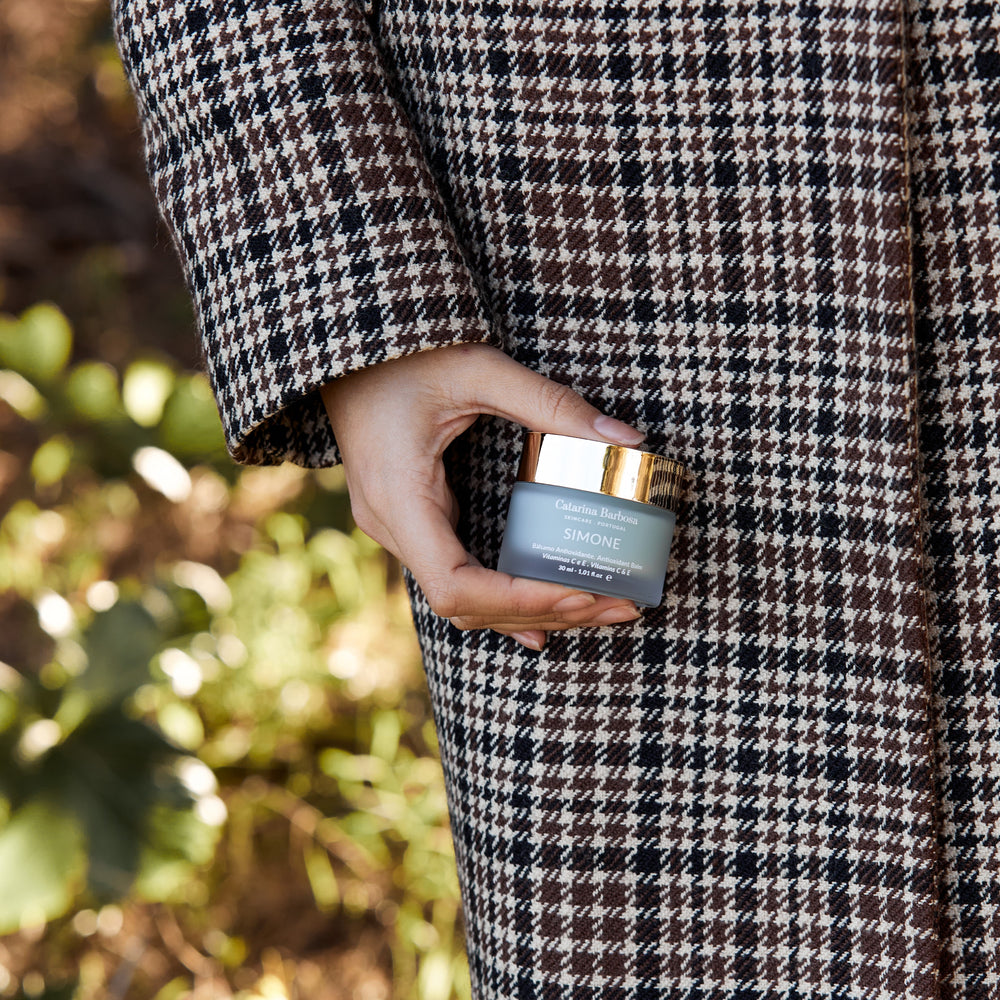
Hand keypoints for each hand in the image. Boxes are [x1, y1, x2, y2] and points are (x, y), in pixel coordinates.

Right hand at [320, 344, 645, 650]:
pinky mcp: (409, 522)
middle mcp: (389, 525)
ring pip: (462, 599)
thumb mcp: (479, 369)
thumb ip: (550, 403)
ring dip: (529, 610)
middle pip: (466, 605)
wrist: (352, 350)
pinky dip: (502, 598)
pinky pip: (454, 576)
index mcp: (398, 497)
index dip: (518, 602)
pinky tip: (543, 617)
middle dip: (545, 612)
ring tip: (599, 606)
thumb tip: (626, 439)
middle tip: (619, 607)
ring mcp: (394, 528)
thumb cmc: (405, 354)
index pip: (454, 586)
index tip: (581, 595)